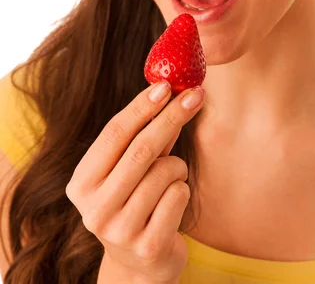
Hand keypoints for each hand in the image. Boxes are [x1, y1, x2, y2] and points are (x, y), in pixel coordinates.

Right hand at [65, 81, 205, 283]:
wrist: (139, 266)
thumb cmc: (136, 202)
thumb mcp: (133, 170)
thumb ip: (146, 136)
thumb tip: (172, 92)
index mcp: (82, 183)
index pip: (114, 133)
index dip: (142, 106)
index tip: (166, 85)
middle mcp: (94, 208)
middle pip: (141, 149)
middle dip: (172, 117)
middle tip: (196, 95)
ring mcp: (119, 231)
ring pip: (165, 171)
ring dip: (178, 166)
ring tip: (170, 179)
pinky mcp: (147, 246)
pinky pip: (179, 195)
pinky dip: (183, 189)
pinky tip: (171, 205)